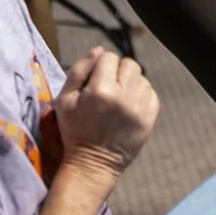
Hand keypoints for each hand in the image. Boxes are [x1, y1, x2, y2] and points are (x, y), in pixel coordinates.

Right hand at [54, 47, 158, 174]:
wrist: (93, 164)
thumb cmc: (74, 131)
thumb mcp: (64, 100)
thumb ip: (79, 71)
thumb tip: (98, 50)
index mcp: (100, 90)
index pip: (108, 57)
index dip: (100, 66)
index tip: (94, 80)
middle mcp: (124, 95)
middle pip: (128, 63)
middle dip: (117, 71)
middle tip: (107, 88)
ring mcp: (140, 107)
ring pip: (141, 77)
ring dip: (130, 82)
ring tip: (118, 98)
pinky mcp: (151, 117)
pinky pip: (151, 92)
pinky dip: (140, 95)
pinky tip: (128, 106)